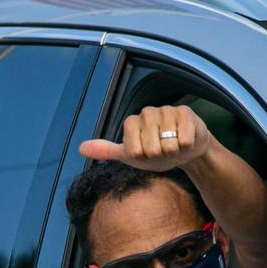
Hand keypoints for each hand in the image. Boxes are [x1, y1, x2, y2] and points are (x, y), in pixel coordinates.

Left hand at [79, 105, 210, 171]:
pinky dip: (185, 146)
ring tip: (173, 145)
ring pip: (169, 144)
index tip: (145, 153)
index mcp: (131, 122)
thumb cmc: (155, 153)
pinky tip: (184, 141)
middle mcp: (147, 112)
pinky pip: (184, 138)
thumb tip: (81, 148)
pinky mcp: (185, 113)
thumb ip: (107, 151)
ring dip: (172, 151)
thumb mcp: (129, 155)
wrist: (184, 151)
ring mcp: (167, 111)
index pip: (134, 150)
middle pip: (152, 148)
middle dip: (159, 155)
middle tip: (161, 150)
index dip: (143, 157)